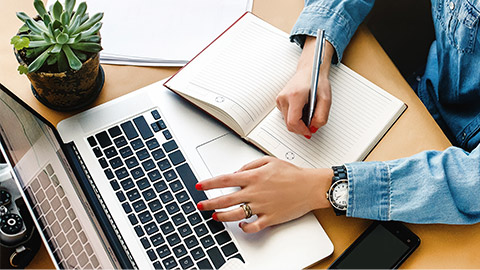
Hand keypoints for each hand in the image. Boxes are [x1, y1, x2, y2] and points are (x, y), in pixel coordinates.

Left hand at [196, 156, 333, 232]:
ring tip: (214, 216)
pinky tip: (241, 225)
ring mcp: (262, 206)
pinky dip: (245, 228)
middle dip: (209, 203)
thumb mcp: (269, 160)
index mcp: (254, 177)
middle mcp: (255, 192)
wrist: (310, 186)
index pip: (225, 180)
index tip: (200, 186)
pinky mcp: (270, 217)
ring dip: (222, 216)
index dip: (209, 183)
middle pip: (226, 199)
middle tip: (200, 205)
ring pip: (236, 214)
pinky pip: (253, 226)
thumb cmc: (292, 173)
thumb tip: (236, 172)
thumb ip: (250, 165)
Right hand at [276, 37, 334, 137]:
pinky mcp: (279, 100)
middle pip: (289, 124)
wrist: (310, 69)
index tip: (309, 131)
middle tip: (311, 125)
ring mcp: (280, 99)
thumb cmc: (317, 81)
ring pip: (286, 121)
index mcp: (295, 96)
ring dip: (297, 123)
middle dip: (300, 128)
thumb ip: (322, 116)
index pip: (293, 121)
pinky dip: (294, 117)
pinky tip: (301, 110)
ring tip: (307, 115)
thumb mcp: (326, 99)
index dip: (301, 130)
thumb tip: (313, 128)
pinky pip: (285, 116)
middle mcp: (284, 97)